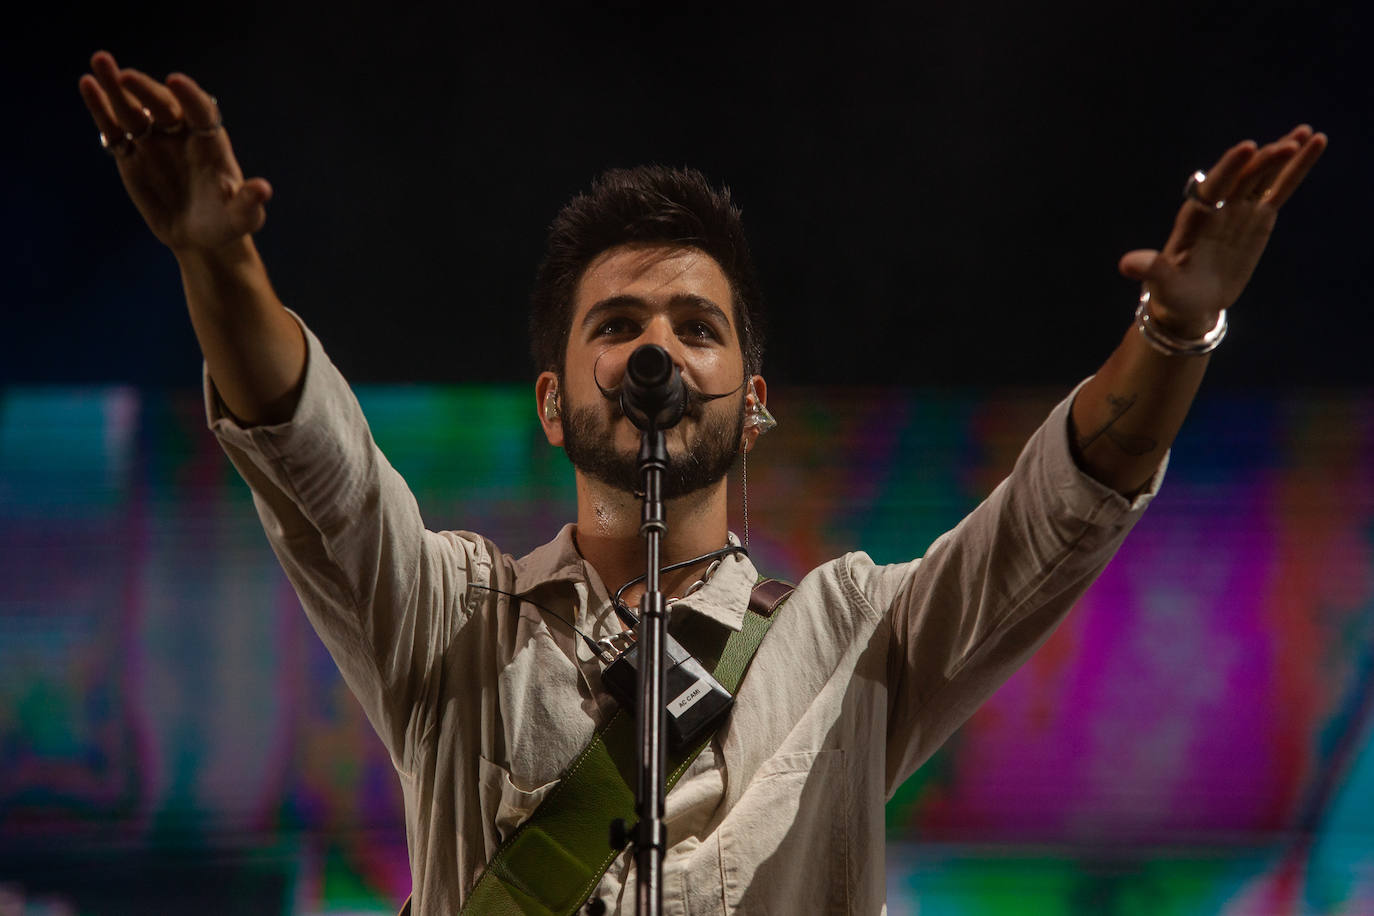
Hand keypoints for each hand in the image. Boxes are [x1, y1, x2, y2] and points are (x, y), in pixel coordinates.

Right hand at [78, 50, 271, 254]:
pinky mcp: (131, 154)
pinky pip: (115, 129)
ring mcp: (155, 142)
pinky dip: (101, 109)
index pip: (202, 112)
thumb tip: (263, 189)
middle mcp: (181, 135)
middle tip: (126, 76)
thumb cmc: (228, 223)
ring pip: (134, 110)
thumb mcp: (243, 217)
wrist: (201, 238)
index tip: (176, 81)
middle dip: (147, 90)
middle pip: (164, 105)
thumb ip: (250, 202)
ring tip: (99, 62)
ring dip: (116, 87)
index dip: (190, 97)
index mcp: (211, 143)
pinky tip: (87, 85)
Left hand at [1118, 125, 1326, 337]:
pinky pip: (1279, 190)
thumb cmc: (1171, 293)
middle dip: (1264, 161)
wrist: (1189, 302)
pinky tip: (1313, 146)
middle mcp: (1218, 207)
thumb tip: (1125, 264)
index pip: (1213, 188)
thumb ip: (1151, 268)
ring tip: (1308, 133)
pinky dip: (1295, 170)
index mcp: (1194, 217)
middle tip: (1289, 143)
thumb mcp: (1161, 283)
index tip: (1248, 147)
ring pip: (1264, 178)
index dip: (1229, 168)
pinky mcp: (1258, 217)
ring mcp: (1239, 210)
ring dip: (1285, 156)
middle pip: (1243, 178)